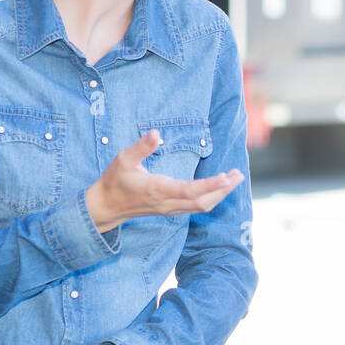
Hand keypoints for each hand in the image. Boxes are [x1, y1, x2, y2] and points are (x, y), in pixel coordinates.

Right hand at [86, 130, 242, 232]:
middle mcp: (167, 202)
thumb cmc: (115, 180)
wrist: (106, 207)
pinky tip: (220, 188)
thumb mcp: (123, 159)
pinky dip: (212, 198)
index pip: (189, 190)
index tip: (225, 177)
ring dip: (220, 194)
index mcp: (157, 189)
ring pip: (202, 206)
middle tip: (238, 174)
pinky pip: (196, 207)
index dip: (209, 185)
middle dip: (223, 189)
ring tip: (235, 179)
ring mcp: (170, 209)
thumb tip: (157, 133)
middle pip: (202, 201)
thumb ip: (141, 147)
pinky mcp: (171, 211)